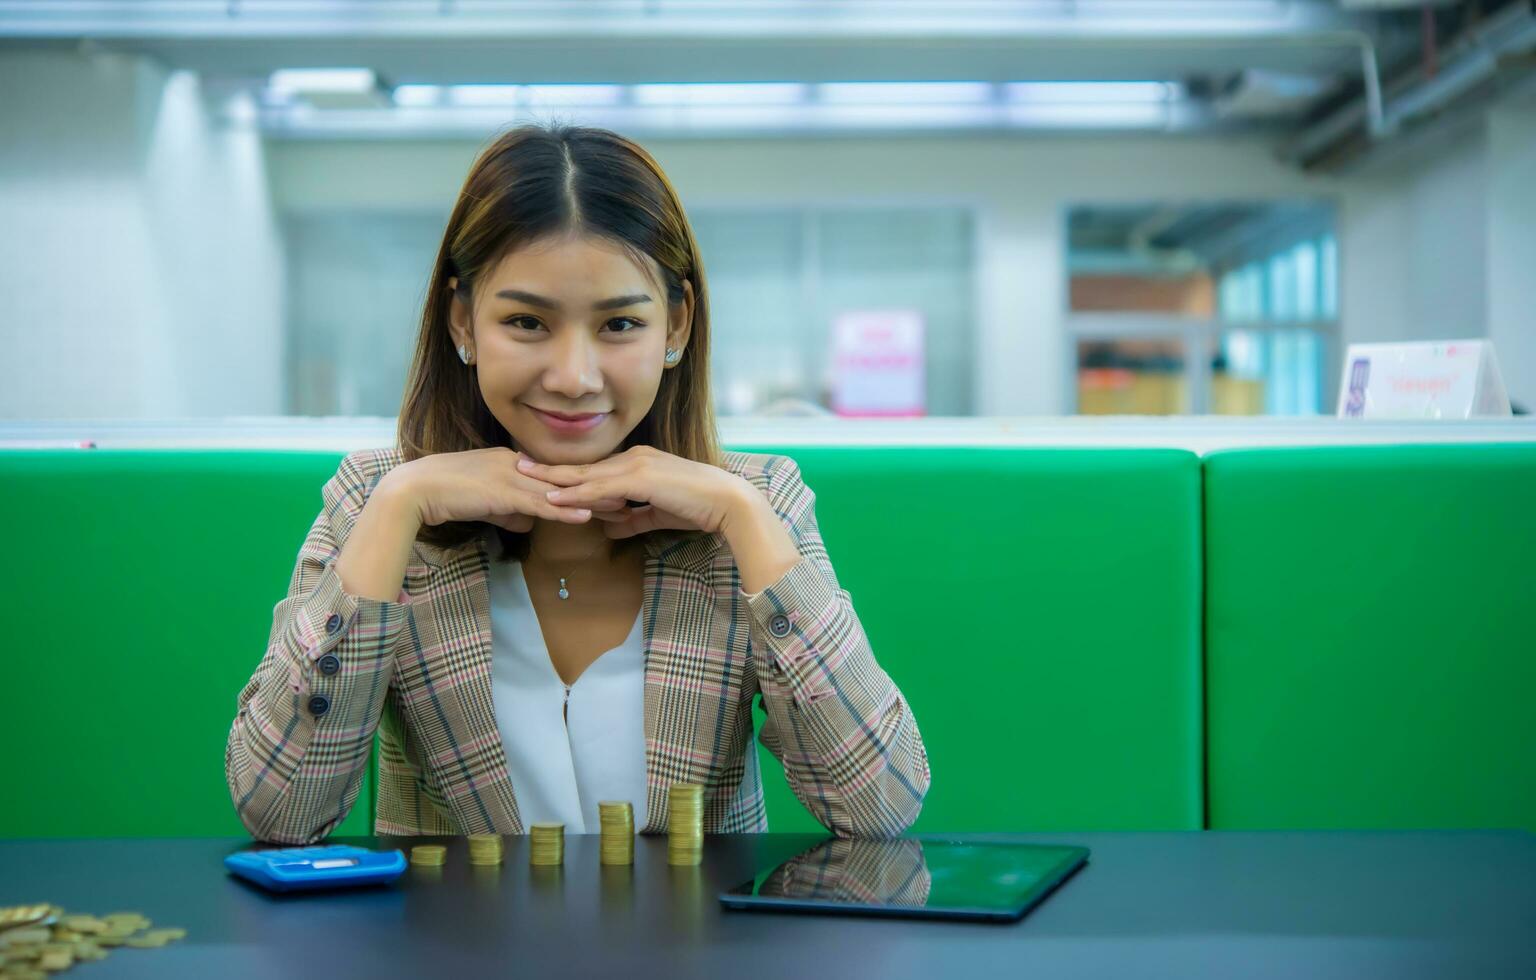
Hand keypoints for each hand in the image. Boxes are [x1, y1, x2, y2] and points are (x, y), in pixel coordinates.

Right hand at [382, 447, 629, 532]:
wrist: (414, 491)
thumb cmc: (445, 496)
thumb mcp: (485, 504)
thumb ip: (508, 510)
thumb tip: (527, 522)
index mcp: (514, 463)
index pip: (559, 475)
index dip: (588, 484)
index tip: (616, 490)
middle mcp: (516, 464)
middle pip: (567, 478)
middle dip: (601, 488)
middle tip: (634, 495)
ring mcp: (509, 475)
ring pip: (559, 490)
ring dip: (592, 500)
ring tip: (623, 508)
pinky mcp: (500, 492)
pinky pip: (538, 503)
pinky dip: (564, 511)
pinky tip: (586, 517)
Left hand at [514, 445, 749, 540]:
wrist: (726, 502)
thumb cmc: (697, 508)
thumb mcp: (658, 515)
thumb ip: (633, 519)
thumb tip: (609, 530)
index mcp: (637, 463)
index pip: (594, 469)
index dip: (566, 473)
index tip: (539, 472)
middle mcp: (633, 458)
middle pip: (583, 466)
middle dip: (549, 468)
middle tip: (518, 466)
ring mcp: (636, 465)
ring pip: (586, 474)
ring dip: (553, 479)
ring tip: (523, 478)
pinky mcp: (640, 478)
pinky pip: (600, 488)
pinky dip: (575, 493)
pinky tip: (554, 499)